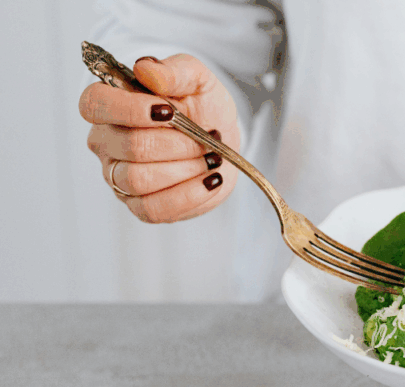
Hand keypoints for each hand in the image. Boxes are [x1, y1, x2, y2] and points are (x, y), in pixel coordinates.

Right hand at [79, 54, 239, 222]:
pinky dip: (188, 195)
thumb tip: (147, 70)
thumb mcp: (197, 80)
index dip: (129, 110)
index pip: (94, 105)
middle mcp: (106, 142)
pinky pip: (153, 209)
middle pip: (130, 147)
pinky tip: (210, 181)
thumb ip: (175, 70)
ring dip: (185, 169)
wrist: (222, 142)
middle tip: (209, 137)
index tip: (168, 110)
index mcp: (109, 105)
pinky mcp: (139, 206)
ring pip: (139, 180)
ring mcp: (118, 177)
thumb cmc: (201, 107)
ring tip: (212, 158)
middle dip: (178, 143)